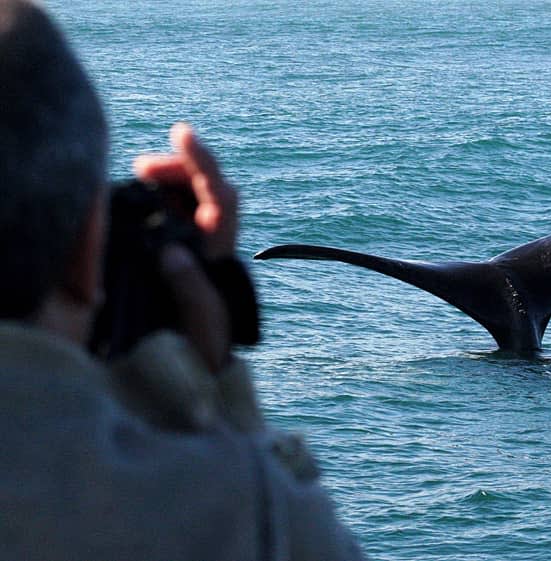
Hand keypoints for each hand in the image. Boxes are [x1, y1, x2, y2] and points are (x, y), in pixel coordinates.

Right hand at [133, 123, 237, 370]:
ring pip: (189, 195)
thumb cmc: (205, 348)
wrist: (197, 367)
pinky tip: (134, 199)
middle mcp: (212, 241)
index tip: (183, 133)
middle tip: (142, 167)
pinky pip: (171, 211)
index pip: (222, 195)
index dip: (204, 162)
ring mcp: (194, 243)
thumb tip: (174, 252)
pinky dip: (155, 197)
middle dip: (179, 167)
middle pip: (206, 186)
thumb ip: (192, 290)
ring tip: (139, 175)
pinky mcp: (175, 249)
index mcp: (221, 252)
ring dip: (167, 179)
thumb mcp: (203, 325)